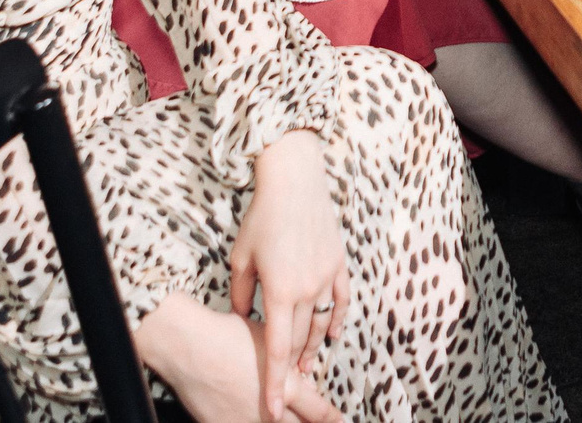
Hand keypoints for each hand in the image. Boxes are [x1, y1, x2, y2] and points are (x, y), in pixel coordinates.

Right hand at [133, 298, 334, 422]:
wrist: (190, 348)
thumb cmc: (229, 334)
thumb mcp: (269, 340)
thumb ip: (287, 359)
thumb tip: (299, 373)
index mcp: (288, 387)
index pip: (318, 411)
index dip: (331, 417)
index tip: (340, 419)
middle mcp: (271, 410)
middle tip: (324, 422)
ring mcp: (246, 422)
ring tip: (289, 418)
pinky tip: (255, 417)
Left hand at [230, 132, 349, 422]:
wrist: (294, 181)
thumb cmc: (261, 217)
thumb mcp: (241, 258)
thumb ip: (240, 294)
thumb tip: (242, 318)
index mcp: (279, 290)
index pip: (277, 348)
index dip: (275, 382)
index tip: (273, 407)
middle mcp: (306, 288)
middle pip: (301, 340)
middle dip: (293, 367)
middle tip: (286, 388)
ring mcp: (326, 276)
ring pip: (321, 324)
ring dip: (313, 347)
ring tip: (306, 365)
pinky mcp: (338, 263)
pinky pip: (340, 300)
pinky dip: (336, 320)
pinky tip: (332, 334)